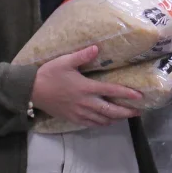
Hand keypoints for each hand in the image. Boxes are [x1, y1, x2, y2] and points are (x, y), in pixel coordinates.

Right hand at [29, 46, 143, 127]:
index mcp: (86, 88)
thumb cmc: (49, 74)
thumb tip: (97, 48)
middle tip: (139, 112)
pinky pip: (90, 124)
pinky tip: (106, 122)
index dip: (127, 94)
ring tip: (126, 117)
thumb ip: (82, 55)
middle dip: (126, 112)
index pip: (111, 91)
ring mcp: (79, 113)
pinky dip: (101, 124)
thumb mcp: (65, 61)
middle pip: (111, 111)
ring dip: (116, 119)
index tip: (140, 96)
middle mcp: (86, 102)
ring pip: (102, 119)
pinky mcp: (72, 118)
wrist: (31, 91)